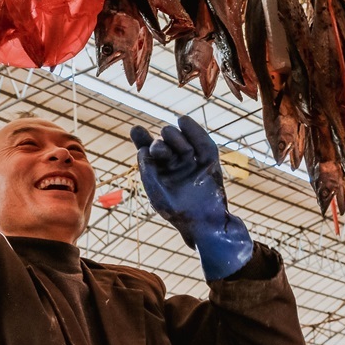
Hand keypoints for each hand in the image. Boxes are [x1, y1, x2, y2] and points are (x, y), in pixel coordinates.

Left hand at [130, 116, 252, 279]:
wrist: (206, 223)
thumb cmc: (178, 213)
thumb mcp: (157, 193)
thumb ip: (148, 170)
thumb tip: (142, 149)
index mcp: (159, 171)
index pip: (147, 150)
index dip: (141, 137)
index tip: (136, 130)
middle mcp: (174, 163)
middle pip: (163, 141)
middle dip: (160, 143)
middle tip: (159, 150)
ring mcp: (191, 160)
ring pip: (179, 137)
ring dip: (172, 135)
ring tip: (170, 140)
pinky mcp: (208, 159)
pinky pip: (201, 140)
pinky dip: (193, 129)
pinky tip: (183, 121)